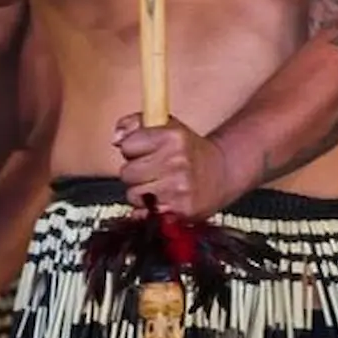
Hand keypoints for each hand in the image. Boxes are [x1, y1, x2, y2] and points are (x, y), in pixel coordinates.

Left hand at [114, 113, 230, 218]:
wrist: (221, 173)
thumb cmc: (189, 150)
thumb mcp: (167, 125)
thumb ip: (136, 124)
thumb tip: (116, 139)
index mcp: (172, 137)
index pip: (127, 145)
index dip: (131, 149)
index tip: (141, 150)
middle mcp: (177, 161)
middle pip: (127, 173)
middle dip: (135, 172)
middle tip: (151, 169)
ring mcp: (179, 187)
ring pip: (134, 195)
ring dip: (142, 192)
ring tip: (158, 184)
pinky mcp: (181, 210)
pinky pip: (146, 213)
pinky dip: (150, 209)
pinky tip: (162, 199)